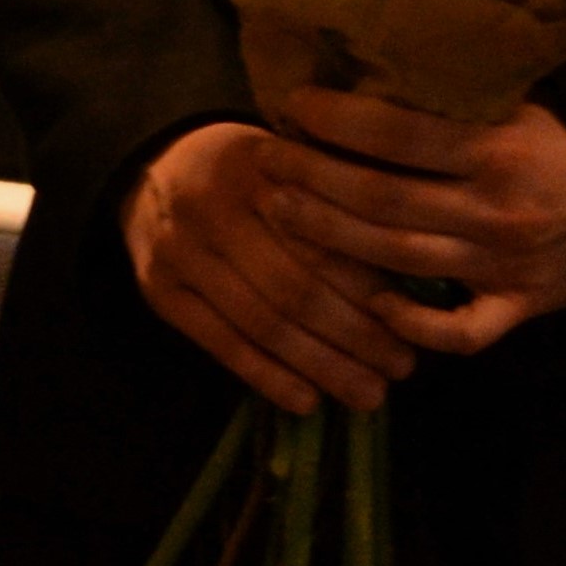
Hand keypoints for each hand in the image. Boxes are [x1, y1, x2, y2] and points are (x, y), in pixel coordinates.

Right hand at [121, 119, 417, 416]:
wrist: (152, 163)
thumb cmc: (247, 171)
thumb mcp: (289, 163)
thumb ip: (336, 201)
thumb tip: (411, 274)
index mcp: (256, 166)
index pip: (322, 238)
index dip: (370, 288)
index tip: (413, 323)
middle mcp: (211, 205)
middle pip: (294, 287)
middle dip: (355, 336)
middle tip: (401, 368)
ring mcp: (178, 249)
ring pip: (261, 322)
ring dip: (321, 366)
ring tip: (369, 395)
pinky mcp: (157, 288)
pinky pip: (219, 343)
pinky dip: (266, 377)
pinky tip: (307, 402)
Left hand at [261, 89, 565, 356]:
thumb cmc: (561, 141)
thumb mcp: (515, 102)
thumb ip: (449, 98)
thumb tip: (358, 61)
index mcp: (497, 148)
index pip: (398, 135)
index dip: (337, 121)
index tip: (290, 105)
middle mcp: (497, 209)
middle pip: (383, 199)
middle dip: (313, 179)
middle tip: (264, 160)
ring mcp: (508, 264)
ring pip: (401, 257)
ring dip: (332, 239)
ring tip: (280, 211)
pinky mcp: (520, 308)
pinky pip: (462, 331)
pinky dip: (415, 324)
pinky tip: (371, 301)